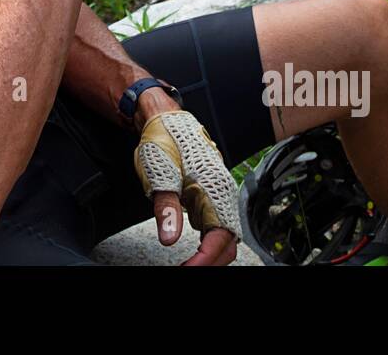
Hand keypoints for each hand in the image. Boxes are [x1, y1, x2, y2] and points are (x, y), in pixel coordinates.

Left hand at [134, 110, 241, 265]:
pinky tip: (193, 253)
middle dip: (210, 262)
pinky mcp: (208, 197)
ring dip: (210, 256)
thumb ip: (166, 208)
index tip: (187, 269)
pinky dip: (207, 245)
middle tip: (186, 270)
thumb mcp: (160, 174)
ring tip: (190, 266)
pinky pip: (214, 227)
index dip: (204, 260)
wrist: (164, 118)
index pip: (218, 238)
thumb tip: (169, 238)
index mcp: (214, 189)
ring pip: (222, 237)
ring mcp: (216, 196)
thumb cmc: (165, 139)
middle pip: (227, 243)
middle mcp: (221, 195)